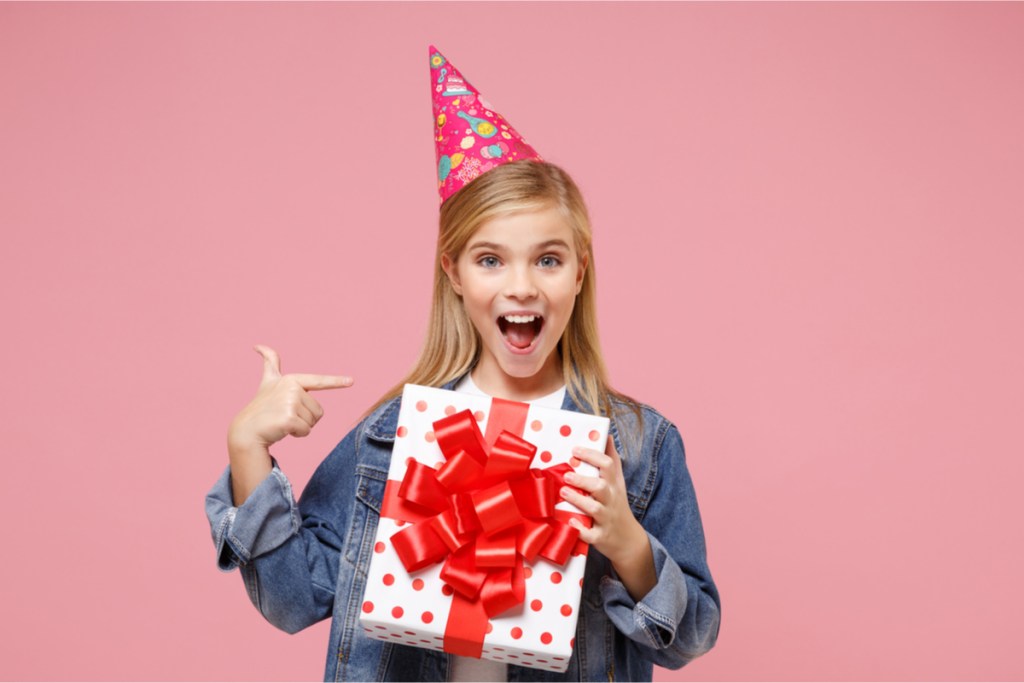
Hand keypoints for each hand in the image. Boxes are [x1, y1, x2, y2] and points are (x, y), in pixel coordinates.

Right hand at [227, 344, 353, 452]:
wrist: (246, 429)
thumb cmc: (262, 406)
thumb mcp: (268, 382)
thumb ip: (269, 363)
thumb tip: (258, 345)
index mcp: (292, 379)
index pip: (318, 381)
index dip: (336, 381)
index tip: (351, 381)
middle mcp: (291, 388)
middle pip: (318, 410)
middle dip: (305, 418)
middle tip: (285, 415)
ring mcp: (289, 403)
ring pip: (313, 422)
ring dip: (300, 426)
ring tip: (282, 421)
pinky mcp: (288, 418)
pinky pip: (306, 431)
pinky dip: (297, 434)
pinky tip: (282, 429)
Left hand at [559, 436, 646, 566]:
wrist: (628, 540)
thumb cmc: (617, 505)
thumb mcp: (618, 482)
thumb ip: (611, 460)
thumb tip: (606, 435)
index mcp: (613, 485)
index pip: (608, 466)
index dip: (592, 456)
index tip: (575, 450)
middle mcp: (611, 500)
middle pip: (601, 487)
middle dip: (583, 481)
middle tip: (567, 475)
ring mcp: (606, 519)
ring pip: (595, 509)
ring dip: (578, 500)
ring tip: (563, 492)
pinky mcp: (601, 537)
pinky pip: (591, 535)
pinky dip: (581, 530)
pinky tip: (571, 523)